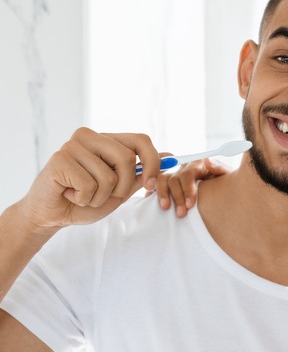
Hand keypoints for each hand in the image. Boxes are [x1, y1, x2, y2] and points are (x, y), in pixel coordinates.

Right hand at [18, 127, 160, 229]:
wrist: (52, 215)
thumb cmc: (86, 200)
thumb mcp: (121, 189)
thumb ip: (142, 173)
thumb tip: (170, 156)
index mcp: (107, 139)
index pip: (142, 140)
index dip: (152, 163)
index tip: (149, 185)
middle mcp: (90, 136)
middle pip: (128, 159)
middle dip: (122, 187)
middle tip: (103, 194)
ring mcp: (73, 145)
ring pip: (108, 177)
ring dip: (99, 197)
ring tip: (83, 194)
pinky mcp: (59, 159)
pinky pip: (88, 185)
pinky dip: (83, 199)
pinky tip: (70, 194)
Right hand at [151, 158, 230, 216]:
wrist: (222, 190)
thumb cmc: (224, 183)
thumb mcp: (226, 176)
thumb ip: (218, 168)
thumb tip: (207, 161)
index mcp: (198, 164)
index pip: (188, 174)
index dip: (187, 189)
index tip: (190, 205)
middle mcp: (184, 167)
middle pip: (175, 179)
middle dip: (177, 197)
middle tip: (181, 214)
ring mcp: (175, 173)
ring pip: (163, 180)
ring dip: (163, 195)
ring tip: (165, 208)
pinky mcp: (168, 182)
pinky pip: (157, 184)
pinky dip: (153, 191)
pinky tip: (150, 201)